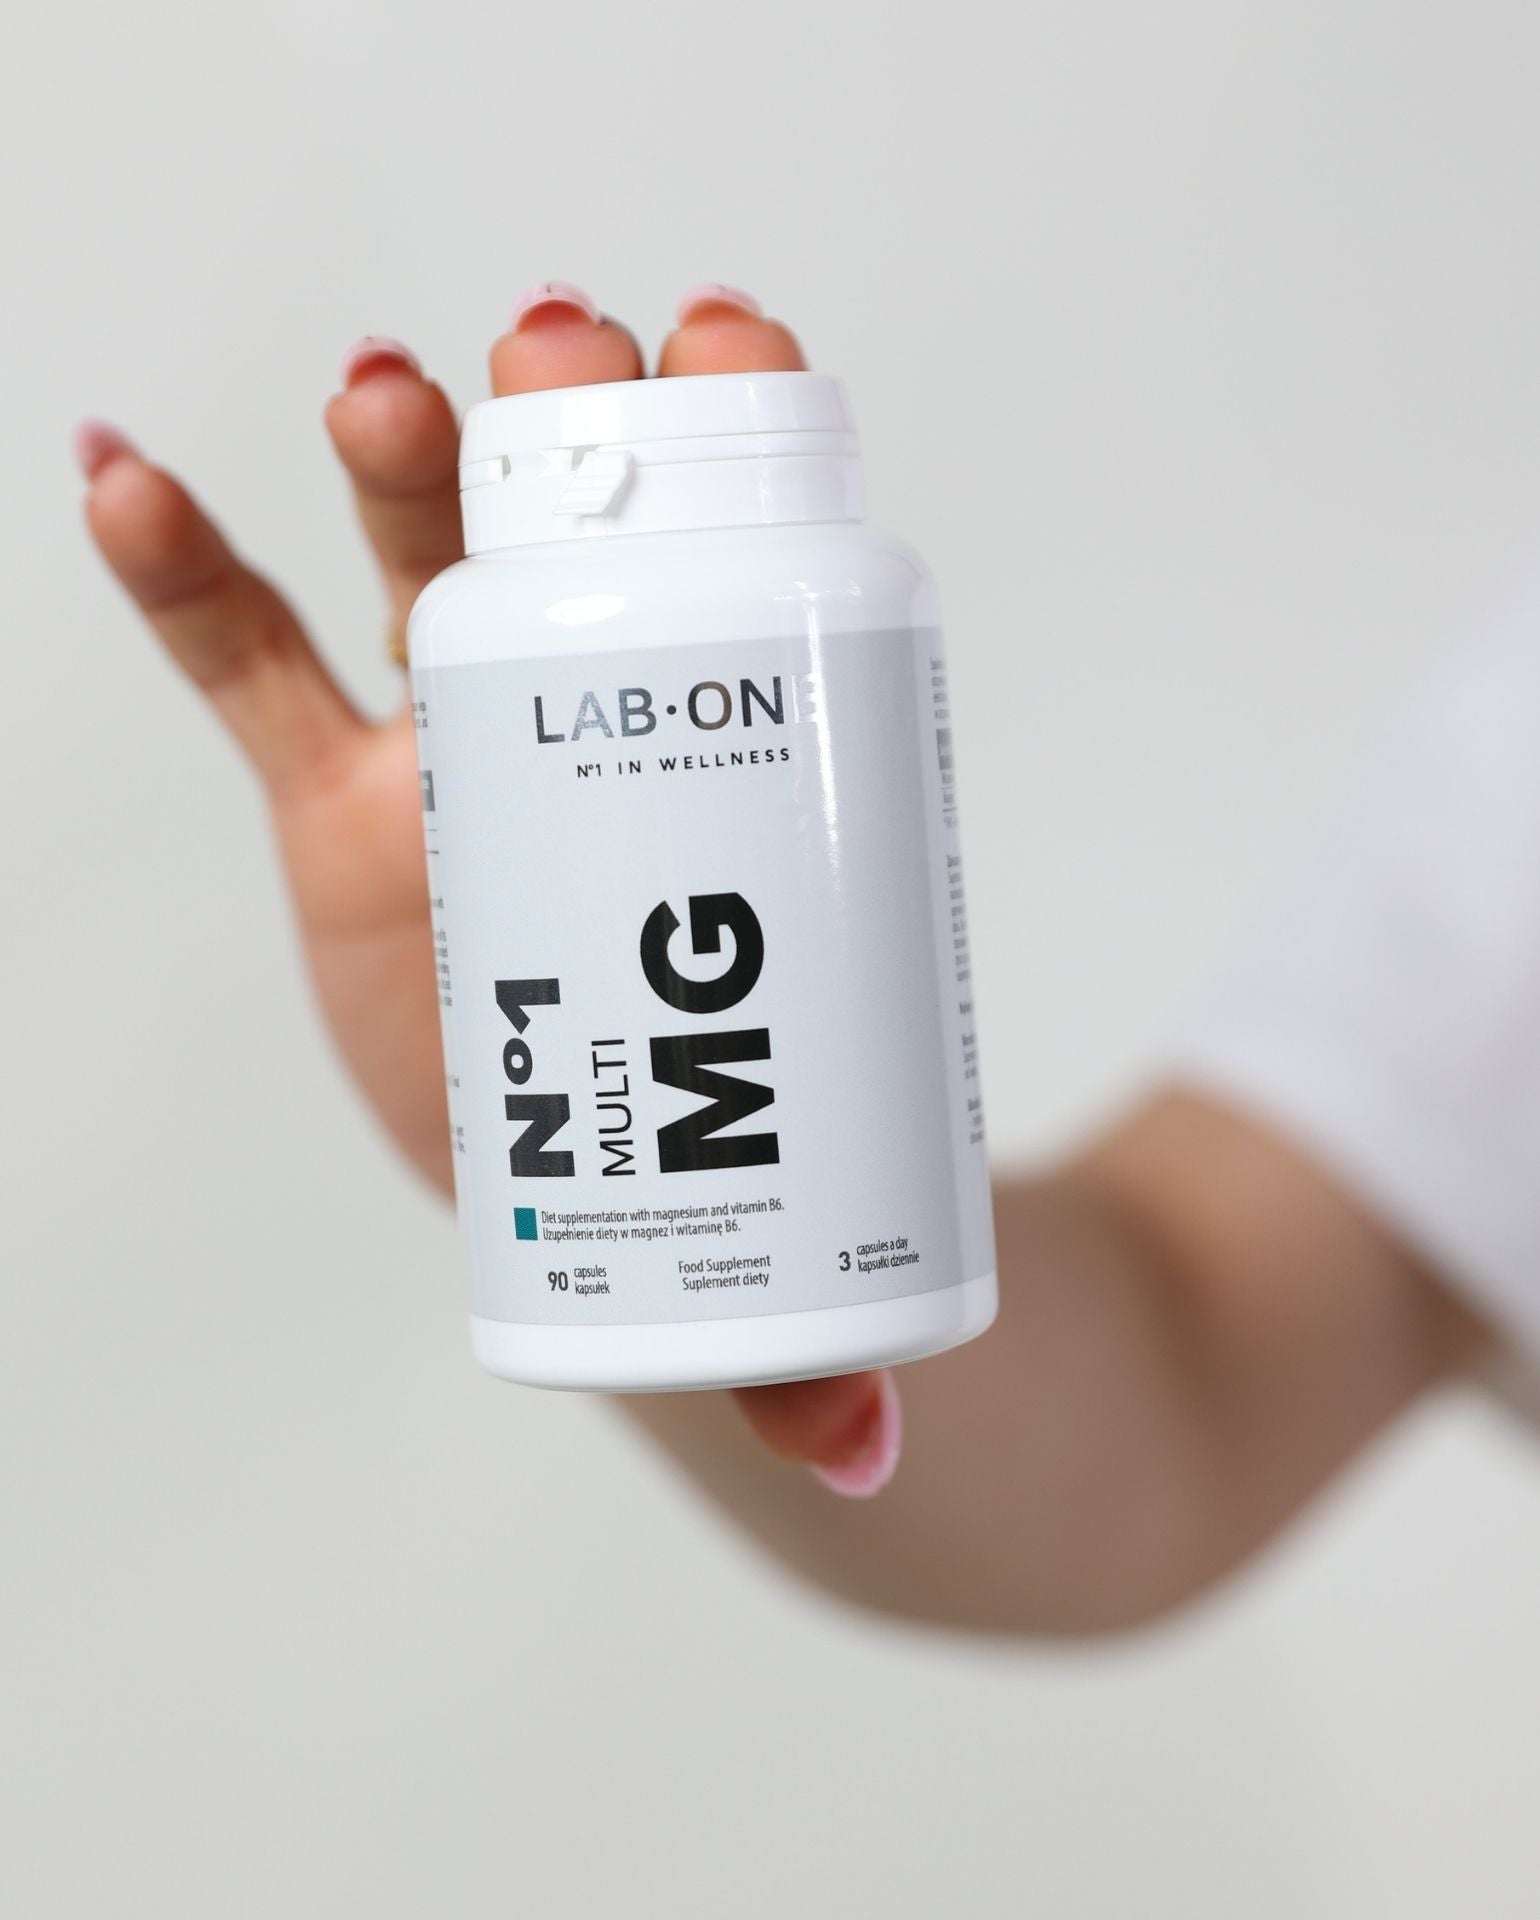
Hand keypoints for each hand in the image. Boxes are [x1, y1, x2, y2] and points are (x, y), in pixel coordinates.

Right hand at [78, 282, 899, 1496]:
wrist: (621, 1173)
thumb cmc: (712, 1157)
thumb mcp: (746, 1228)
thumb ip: (792, 1355)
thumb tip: (866, 1466)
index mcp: (699, 799)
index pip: (722, 603)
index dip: (732, 465)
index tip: (748, 359)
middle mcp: (584, 743)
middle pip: (571, 550)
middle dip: (564, 430)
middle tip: (568, 344)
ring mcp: (447, 758)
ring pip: (415, 571)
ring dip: (401, 461)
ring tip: (388, 388)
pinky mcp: (334, 815)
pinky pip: (240, 665)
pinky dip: (177, 572)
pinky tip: (113, 469)